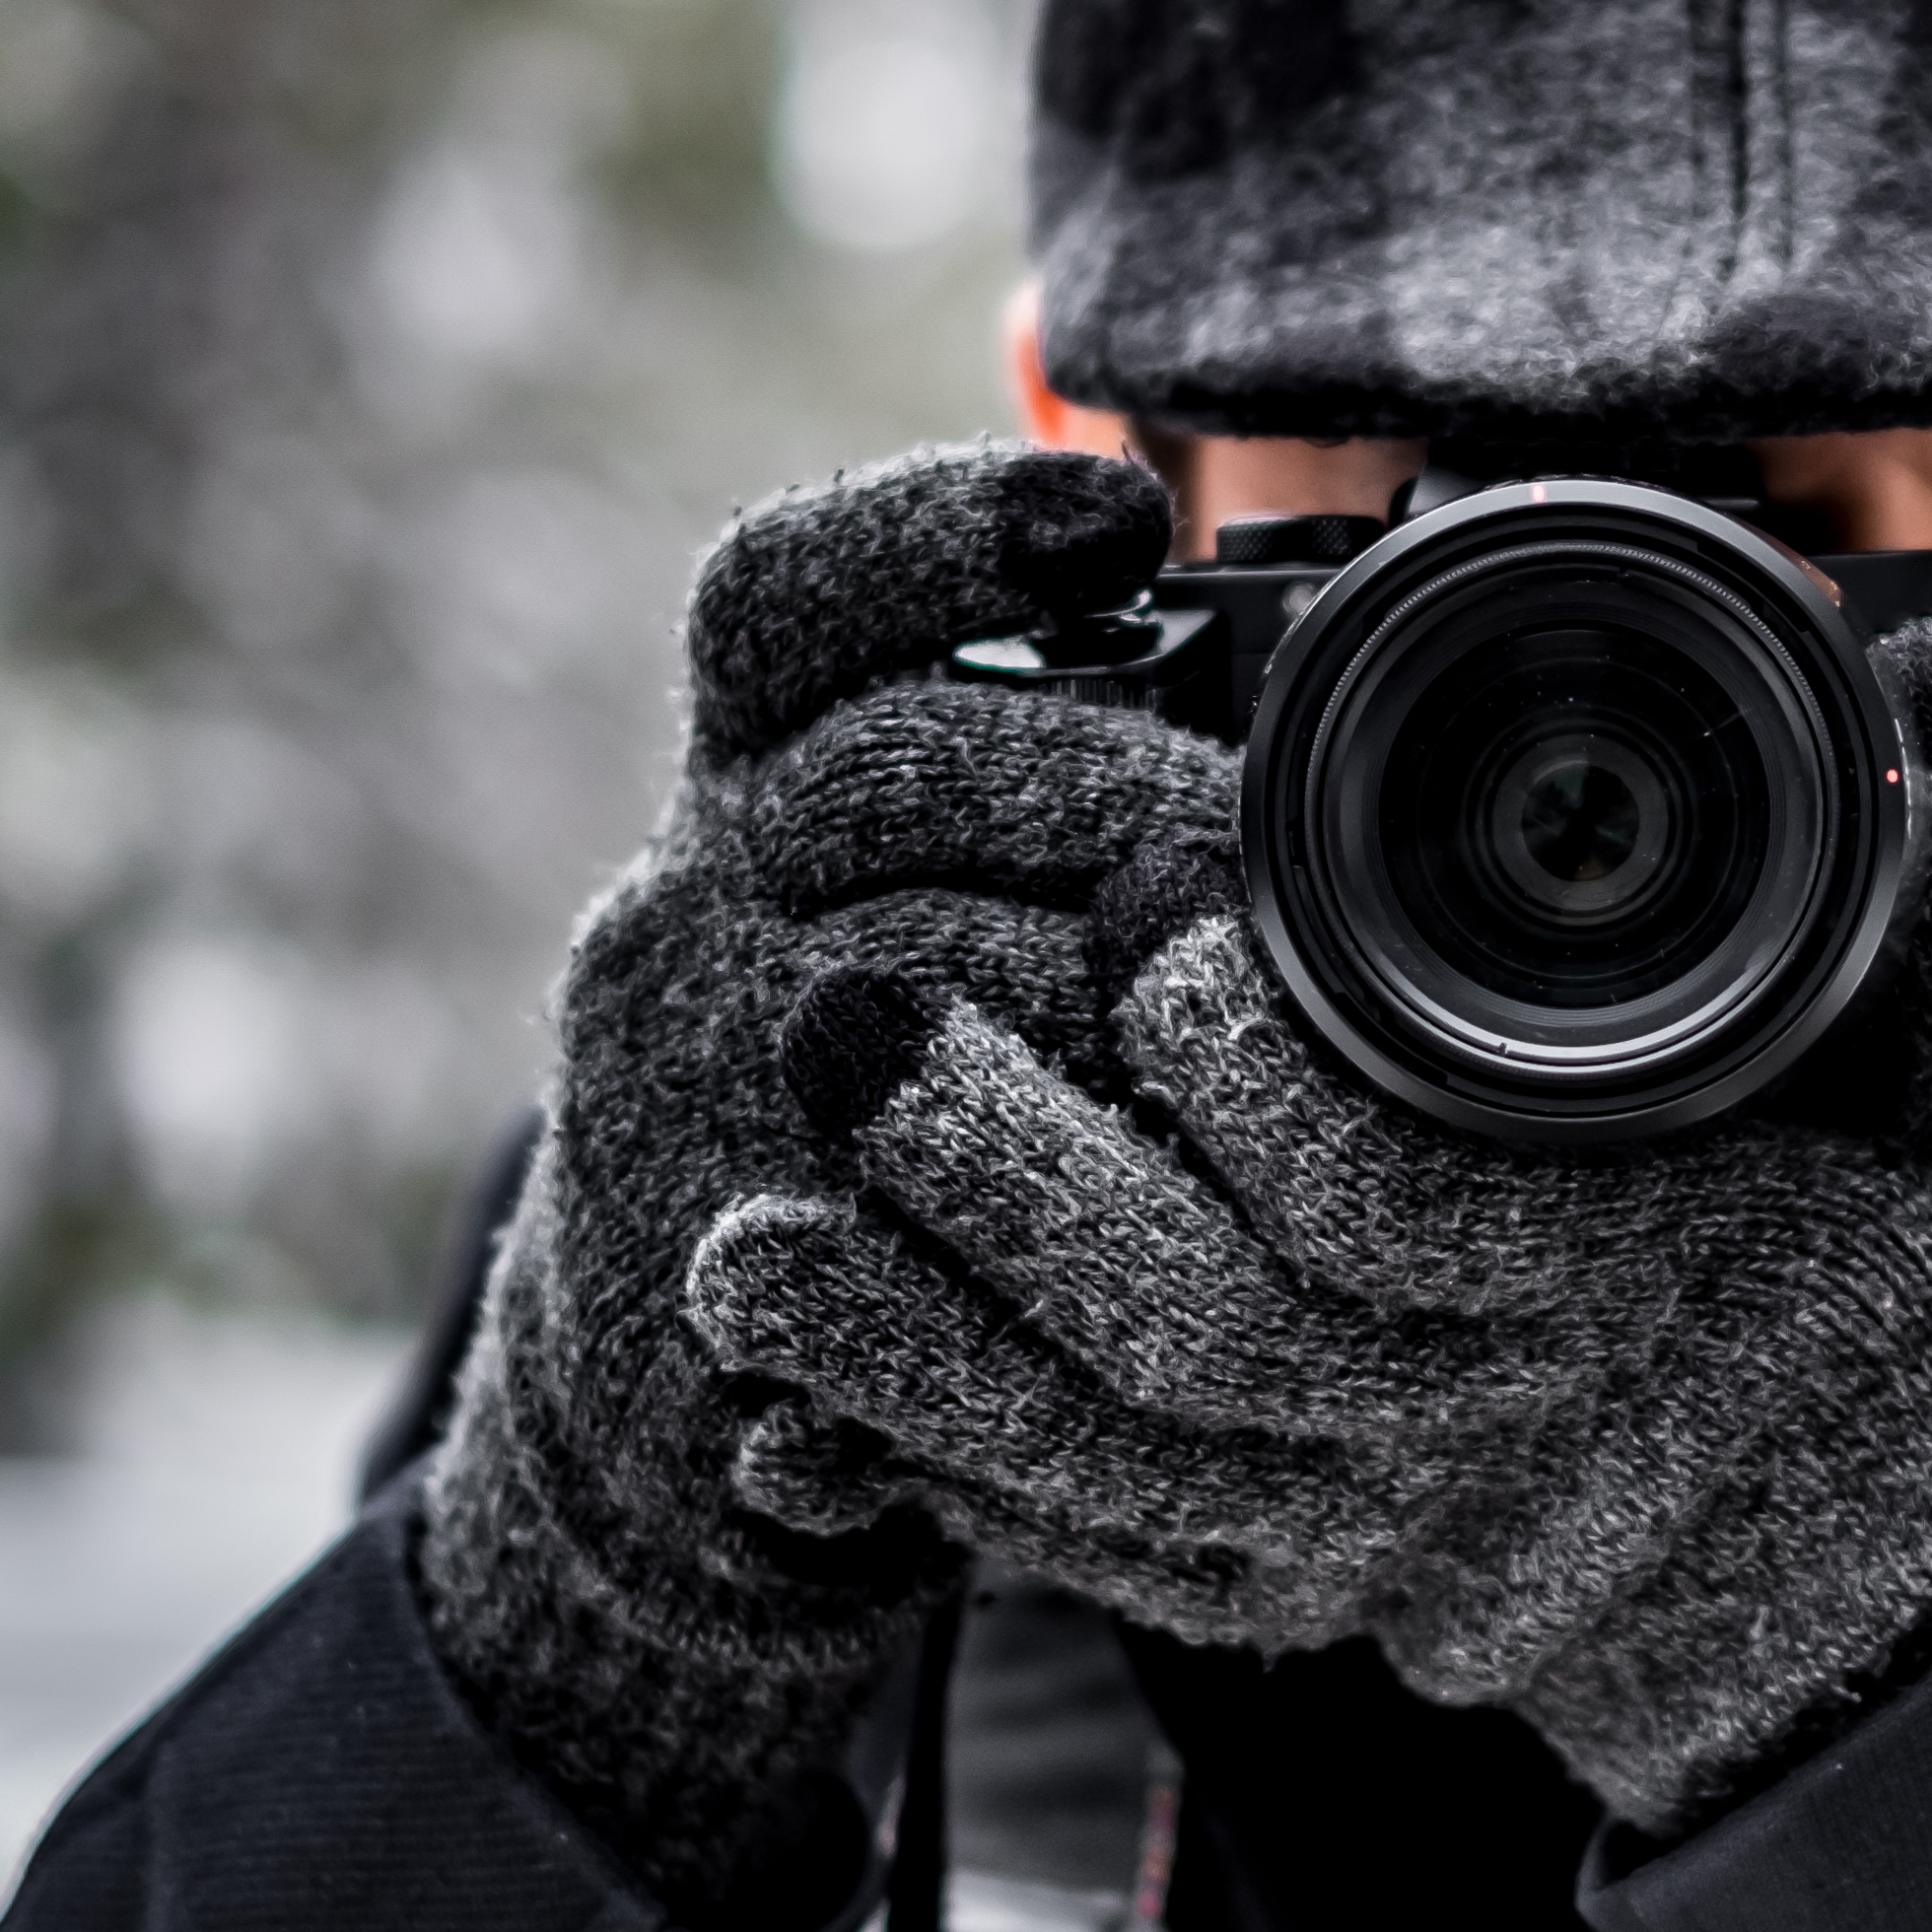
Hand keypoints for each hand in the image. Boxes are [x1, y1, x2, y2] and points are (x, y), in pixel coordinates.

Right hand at [414, 442, 1226, 1903]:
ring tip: (1238, 1003)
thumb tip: (1261, 636)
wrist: (670, 1414)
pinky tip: (1175, 1163)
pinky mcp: (732, 1249)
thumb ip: (1018, 783)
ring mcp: (682, 1084)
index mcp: (735, 797)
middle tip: (1252, 841)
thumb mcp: (891, 911)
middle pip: (893, 764)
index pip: (784, 601)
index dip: (939, 530)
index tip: (1106, 517)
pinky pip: (912, 1187)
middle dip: (1112, 782)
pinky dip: (1063, 1167)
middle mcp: (682, 908)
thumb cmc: (853, 1125)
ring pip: (915, 968)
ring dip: (1109, 980)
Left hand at [687, 625, 1931, 1831]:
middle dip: (996, 1184)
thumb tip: (1923, 711)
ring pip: (1125, 1476)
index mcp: (1672, 1291)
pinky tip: (821, 1441)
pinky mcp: (1361, 1610)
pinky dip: (970, 1521)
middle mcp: (1514, 1438)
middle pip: (1201, 1330)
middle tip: (830, 1028)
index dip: (1247, 1068)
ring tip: (740, 1252)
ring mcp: (1422, 1548)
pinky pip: (1133, 1585)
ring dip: (916, 1367)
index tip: (1148, 923)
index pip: (1400, 1197)